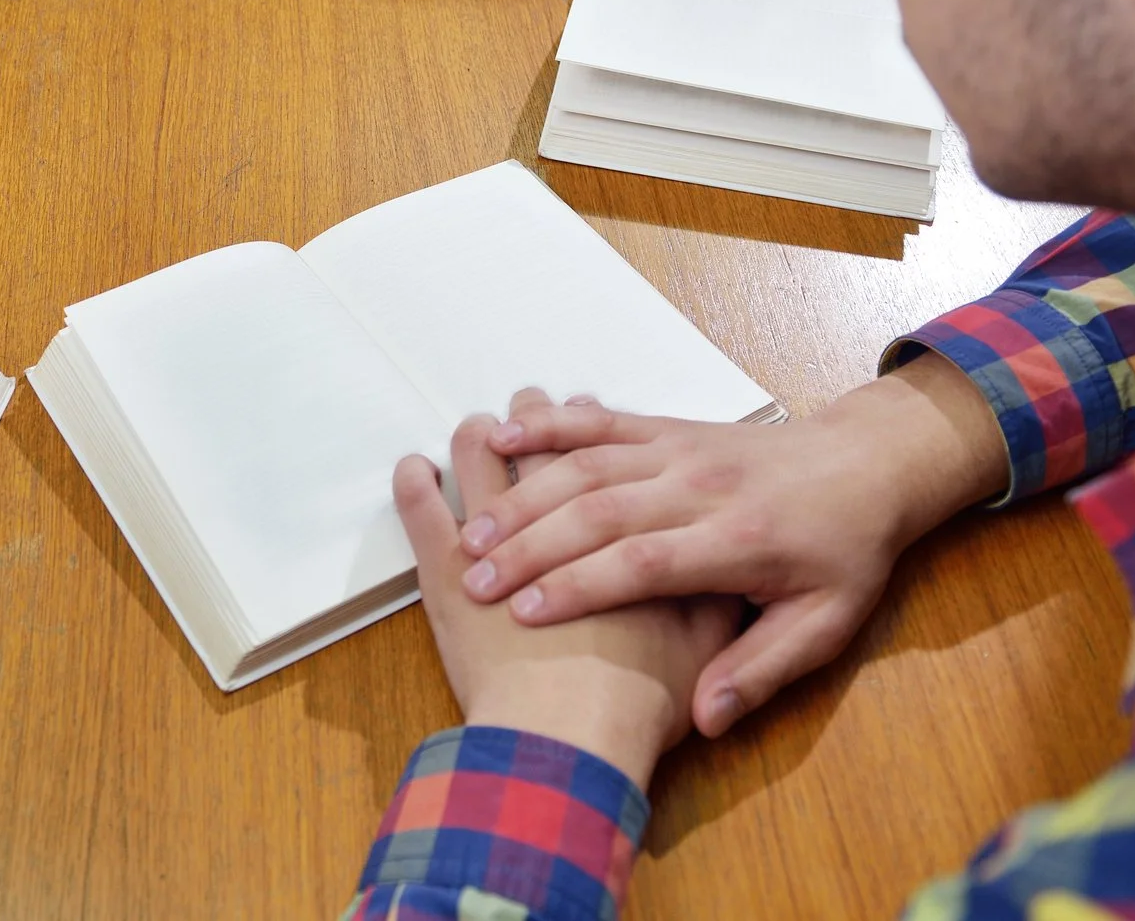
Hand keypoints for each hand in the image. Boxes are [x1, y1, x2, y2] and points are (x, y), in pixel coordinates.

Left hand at [398, 394, 738, 786]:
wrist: (573, 741)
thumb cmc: (639, 705)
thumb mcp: (705, 652)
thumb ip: (716, 610)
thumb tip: (723, 587)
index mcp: (615, 534)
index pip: (614, 466)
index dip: (595, 433)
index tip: (582, 404)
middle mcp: (563, 524)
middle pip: (549, 458)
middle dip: (540, 420)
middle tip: (523, 394)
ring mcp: (502, 544)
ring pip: (488, 469)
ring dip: (481, 440)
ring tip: (474, 425)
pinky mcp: (450, 575)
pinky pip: (423, 512)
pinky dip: (415, 485)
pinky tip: (412, 468)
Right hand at [466, 359, 1004, 735]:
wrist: (866, 465)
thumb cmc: (844, 552)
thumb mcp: (824, 625)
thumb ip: (760, 670)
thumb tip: (705, 719)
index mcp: (740, 539)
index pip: (643, 563)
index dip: (580, 587)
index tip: (524, 616)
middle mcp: (701, 486)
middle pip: (600, 512)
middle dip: (531, 546)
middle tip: (475, 581)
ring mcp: (680, 449)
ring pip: (589, 465)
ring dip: (525, 494)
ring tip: (472, 531)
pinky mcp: (667, 427)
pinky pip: (601, 422)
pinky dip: (549, 426)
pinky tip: (502, 437)